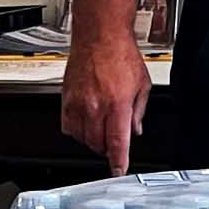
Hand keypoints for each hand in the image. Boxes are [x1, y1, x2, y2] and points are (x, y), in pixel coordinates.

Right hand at [59, 31, 150, 175]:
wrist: (100, 37)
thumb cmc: (121, 55)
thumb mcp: (142, 84)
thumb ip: (138, 111)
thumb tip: (135, 130)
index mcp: (118, 104)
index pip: (117, 142)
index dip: (117, 161)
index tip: (118, 171)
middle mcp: (96, 106)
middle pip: (98, 144)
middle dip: (107, 149)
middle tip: (114, 144)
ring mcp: (79, 103)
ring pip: (82, 138)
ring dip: (93, 141)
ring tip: (101, 131)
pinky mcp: (66, 99)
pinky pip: (68, 126)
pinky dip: (77, 131)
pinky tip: (86, 124)